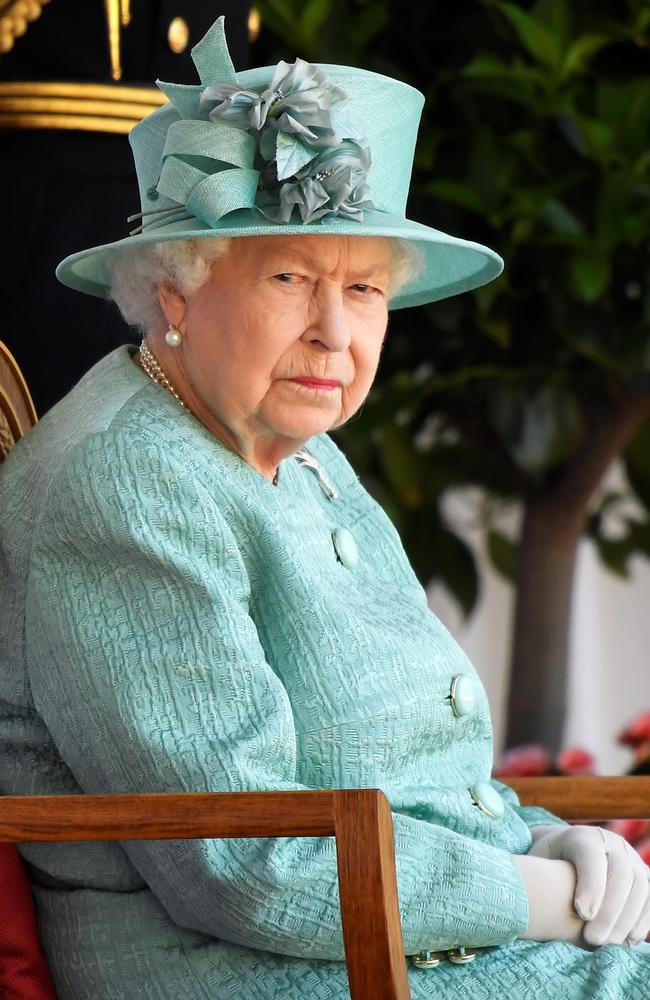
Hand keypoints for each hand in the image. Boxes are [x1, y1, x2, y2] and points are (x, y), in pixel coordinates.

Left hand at [529, 824, 649, 946]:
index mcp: (580, 836)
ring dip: (627, 918)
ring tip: (609, 943)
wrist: (564, 853)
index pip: (591, 855)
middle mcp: (610, 843)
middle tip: (592, 939)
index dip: (590, 884)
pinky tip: (628, 940)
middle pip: (620, 873)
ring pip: (640, 885)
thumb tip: (516, 895)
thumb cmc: (545, 864)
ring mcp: (630, 857)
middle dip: (609, 909)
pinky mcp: (642, 875)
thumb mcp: (535, 863)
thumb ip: (533, 876)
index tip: (581, 913)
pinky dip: (642, 919)